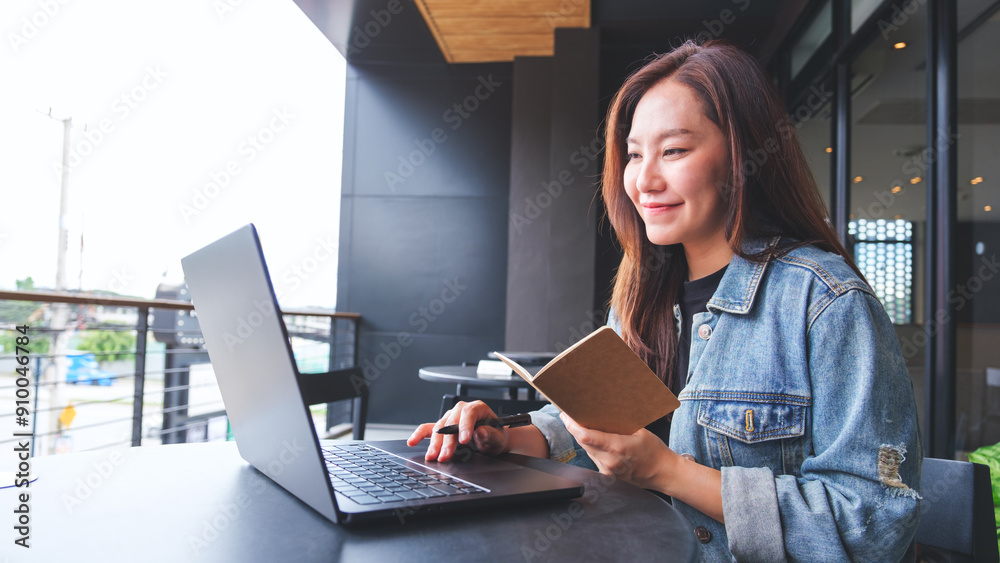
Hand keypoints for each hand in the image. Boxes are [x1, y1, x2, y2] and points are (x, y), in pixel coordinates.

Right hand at [406, 401, 508, 461]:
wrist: (492, 441)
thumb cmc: (496, 437)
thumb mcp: (498, 438)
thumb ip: (490, 434)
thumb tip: (480, 431)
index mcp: (477, 408)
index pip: (469, 413)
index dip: (465, 426)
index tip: (464, 440)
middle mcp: (461, 410)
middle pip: (451, 423)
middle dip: (447, 441)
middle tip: (445, 456)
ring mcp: (450, 418)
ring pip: (439, 428)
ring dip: (435, 443)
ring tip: (432, 457)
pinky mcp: (442, 427)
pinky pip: (428, 428)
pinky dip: (419, 434)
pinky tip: (412, 441)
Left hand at [559, 412, 676, 490]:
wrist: (663, 473)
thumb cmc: (654, 451)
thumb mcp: (640, 431)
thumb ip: (619, 425)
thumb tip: (601, 411)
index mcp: (618, 448)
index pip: (586, 436)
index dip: (572, 425)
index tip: (566, 414)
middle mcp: (609, 462)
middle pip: (583, 442)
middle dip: (573, 428)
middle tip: (567, 414)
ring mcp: (607, 471)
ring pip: (586, 450)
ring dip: (580, 437)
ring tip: (577, 422)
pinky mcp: (607, 475)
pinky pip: (593, 457)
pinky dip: (590, 446)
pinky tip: (591, 438)